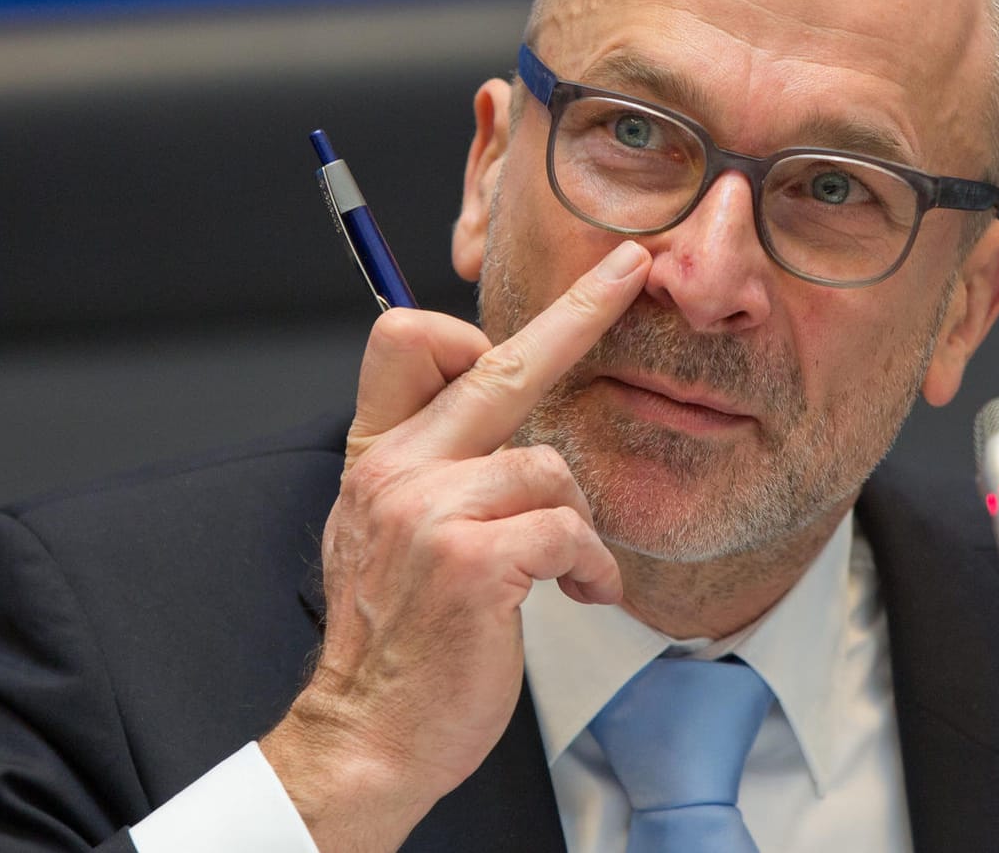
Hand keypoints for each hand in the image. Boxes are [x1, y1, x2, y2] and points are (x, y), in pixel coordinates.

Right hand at [260, 241, 650, 852]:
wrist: (369, 730)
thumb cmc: (396, 637)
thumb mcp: (383, 529)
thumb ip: (425, 464)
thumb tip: (487, 404)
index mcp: (376, 453)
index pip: (404, 339)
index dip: (466, 331)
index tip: (516, 339)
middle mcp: (397, 469)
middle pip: (499, 360)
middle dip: (579, 308)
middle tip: (630, 267)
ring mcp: (431, 511)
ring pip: (550, 465)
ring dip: (578, 523)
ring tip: (571, 569)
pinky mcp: (474, 560)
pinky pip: (568, 529)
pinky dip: (588, 565)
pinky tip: (578, 594)